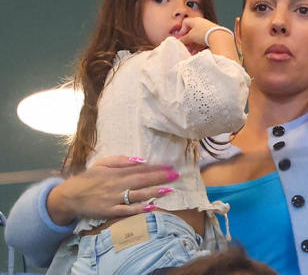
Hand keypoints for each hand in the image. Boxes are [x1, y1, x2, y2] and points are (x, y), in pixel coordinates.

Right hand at [47, 156, 177, 224]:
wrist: (69, 196)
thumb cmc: (88, 179)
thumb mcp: (101, 164)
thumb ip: (120, 160)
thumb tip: (140, 159)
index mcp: (115, 172)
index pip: (140, 169)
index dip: (156, 168)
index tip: (170, 166)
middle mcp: (116, 184)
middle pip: (142, 180)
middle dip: (160, 177)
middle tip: (175, 175)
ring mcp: (113, 198)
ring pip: (137, 195)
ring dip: (154, 192)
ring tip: (169, 190)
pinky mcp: (109, 211)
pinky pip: (126, 210)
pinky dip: (139, 209)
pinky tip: (151, 207)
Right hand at [175, 16, 217, 53]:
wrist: (219, 37)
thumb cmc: (203, 33)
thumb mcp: (190, 36)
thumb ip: (183, 39)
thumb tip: (180, 41)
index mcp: (196, 20)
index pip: (185, 23)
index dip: (181, 30)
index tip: (180, 38)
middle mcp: (202, 24)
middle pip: (191, 32)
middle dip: (187, 41)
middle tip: (185, 47)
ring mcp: (208, 30)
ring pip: (197, 38)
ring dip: (193, 45)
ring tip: (190, 52)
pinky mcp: (213, 36)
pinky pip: (204, 41)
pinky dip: (199, 47)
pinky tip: (197, 53)